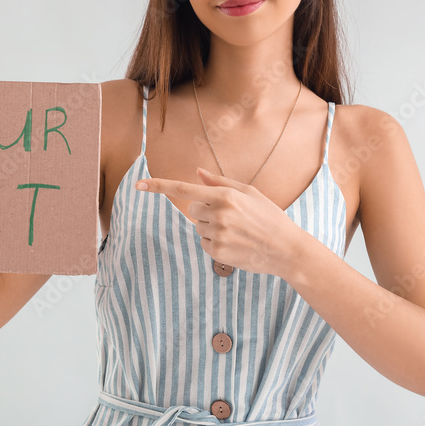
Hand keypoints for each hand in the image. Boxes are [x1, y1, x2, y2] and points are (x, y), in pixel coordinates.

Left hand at [135, 167, 303, 277]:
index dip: (158, 187)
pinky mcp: (217, 252)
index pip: (183, 190)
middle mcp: (218, 215)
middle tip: (232, 216)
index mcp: (224, 196)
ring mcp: (216, 235)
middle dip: (206, 210)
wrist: (286, 249)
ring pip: (198, 226)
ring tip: (237, 230)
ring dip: (211, 227)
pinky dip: (215, 242)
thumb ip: (220, 182)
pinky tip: (235, 242)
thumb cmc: (269, 216)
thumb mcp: (249, 193)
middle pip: (193, 209)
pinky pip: (204, 243)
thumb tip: (197, 172)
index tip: (139, 185)